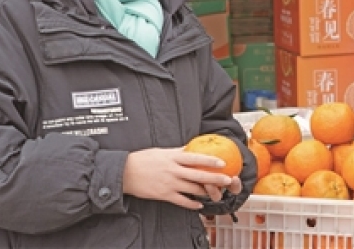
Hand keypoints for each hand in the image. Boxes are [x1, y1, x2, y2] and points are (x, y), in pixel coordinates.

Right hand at [123, 147, 241, 209]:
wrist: (126, 172)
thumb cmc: (144, 159)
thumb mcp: (162, 151)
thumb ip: (177, 151)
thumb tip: (190, 147)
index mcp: (173, 157)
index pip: (196, 158)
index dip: (210, 160)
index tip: (222, 162)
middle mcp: (173, 170)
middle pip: (198, 175)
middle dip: (214, 178)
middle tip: (227, 180)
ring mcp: (169, 183)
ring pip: (192, 189)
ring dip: (206, 192)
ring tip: (216, 193)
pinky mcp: (164, 194)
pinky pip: (181, 201)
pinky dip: (192, 204)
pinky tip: (199, 205)